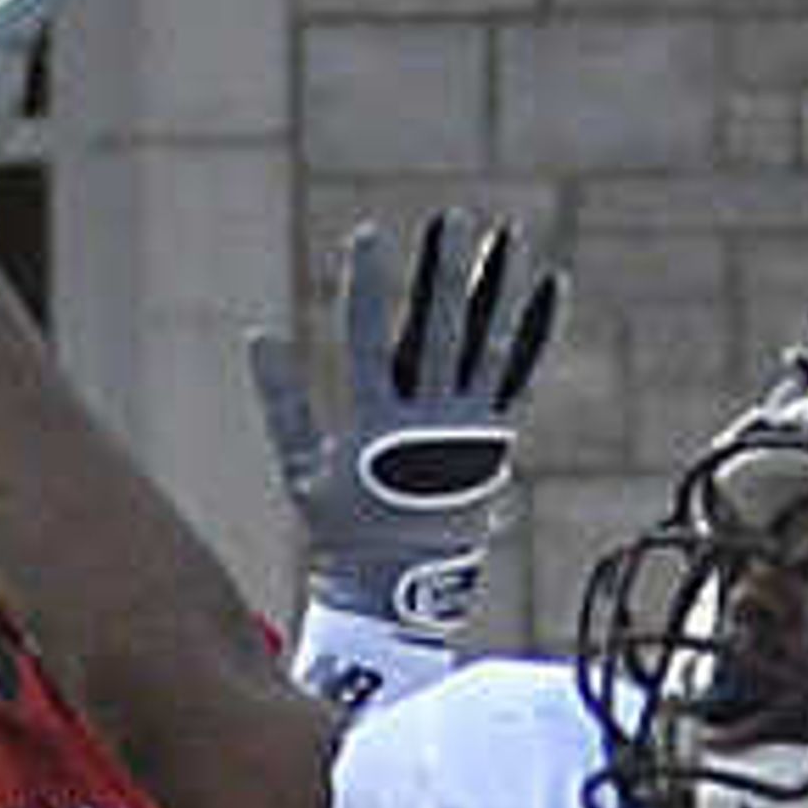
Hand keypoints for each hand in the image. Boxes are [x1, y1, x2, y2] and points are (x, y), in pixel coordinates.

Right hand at [251, 211, 564, 684]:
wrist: (401, 590)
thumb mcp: (300, 471)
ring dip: (498, 286)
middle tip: (453, 217)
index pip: (368, 339)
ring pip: (488, 345)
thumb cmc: (342, 531)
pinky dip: (537, 330)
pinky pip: (522, 374)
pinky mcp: (498, 439)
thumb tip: (257, 337)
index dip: (367, 286)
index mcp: (376, 427)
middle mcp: (431, 423)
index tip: (366, 234)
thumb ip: (281, 404)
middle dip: (445, 271)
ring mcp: (471, 431)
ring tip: (510, 233)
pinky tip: (550, 286)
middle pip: (440, 331)